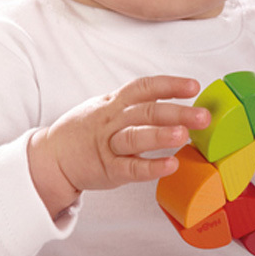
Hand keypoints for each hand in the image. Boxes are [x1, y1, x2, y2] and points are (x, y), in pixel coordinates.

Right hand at [28, 75, 209, 216]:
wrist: (51, 156)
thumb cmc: (86, 131)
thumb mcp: (106, 107)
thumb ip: (135, 104)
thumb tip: (174, 100)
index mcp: (114, 103)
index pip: (144, 88)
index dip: (169, 85)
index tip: (193, 86)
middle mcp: (112, 121)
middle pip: (146, 112)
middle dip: (177, 112)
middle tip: (203, 116)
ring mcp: (108, 146)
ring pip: (136, 138)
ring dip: (161, 136)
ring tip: (184, 135)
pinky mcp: (107, 170)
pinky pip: (130, 168)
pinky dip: (151, 167)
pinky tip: (170, 165)